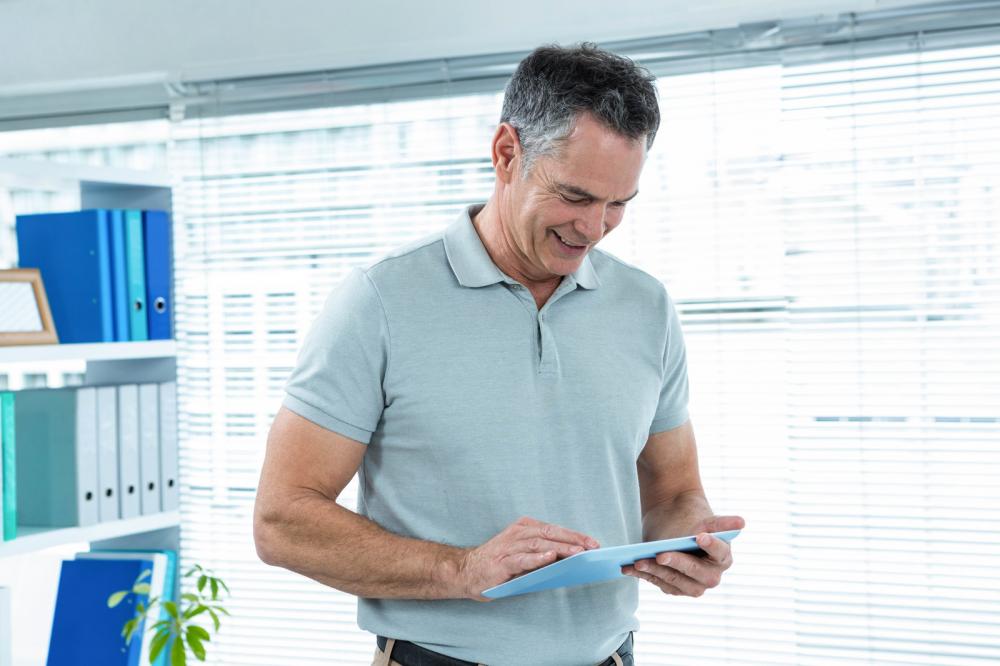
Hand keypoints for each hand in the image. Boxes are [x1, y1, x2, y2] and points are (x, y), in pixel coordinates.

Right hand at [459, 516, 600, 601]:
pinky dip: (537, 558)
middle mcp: (517, 534)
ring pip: (539, 544)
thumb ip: (541, 555)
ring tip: (578, 552)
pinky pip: (521, 558)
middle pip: (550, 533)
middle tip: (591, 547)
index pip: (554, 529)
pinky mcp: (501, 562)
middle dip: (573, 540)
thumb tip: (570, 560)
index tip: (593, 542)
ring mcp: (508, 547)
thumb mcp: (521, 555)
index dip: (574, 535)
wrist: (463, 572)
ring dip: (560, 547)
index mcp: (524, 528)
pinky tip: (550, 558)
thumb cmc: (496, 564)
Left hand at [621, 514, 743, 596]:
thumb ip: (720, 524)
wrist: (671, 517)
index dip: (711, 545)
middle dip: (677, 564)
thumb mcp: (704, 518)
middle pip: (695, 574)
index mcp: (723, 556)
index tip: (699, 536)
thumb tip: (741, 522)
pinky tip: (628, 567)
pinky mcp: (673, 587)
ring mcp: (692, 584)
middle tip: (661, 554)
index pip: (719, 553)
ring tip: (638, 561)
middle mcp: (710, 575)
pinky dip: (643, 575)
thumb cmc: (691, 516)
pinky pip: (658, 583)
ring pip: (674, 583)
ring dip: (655, 572)